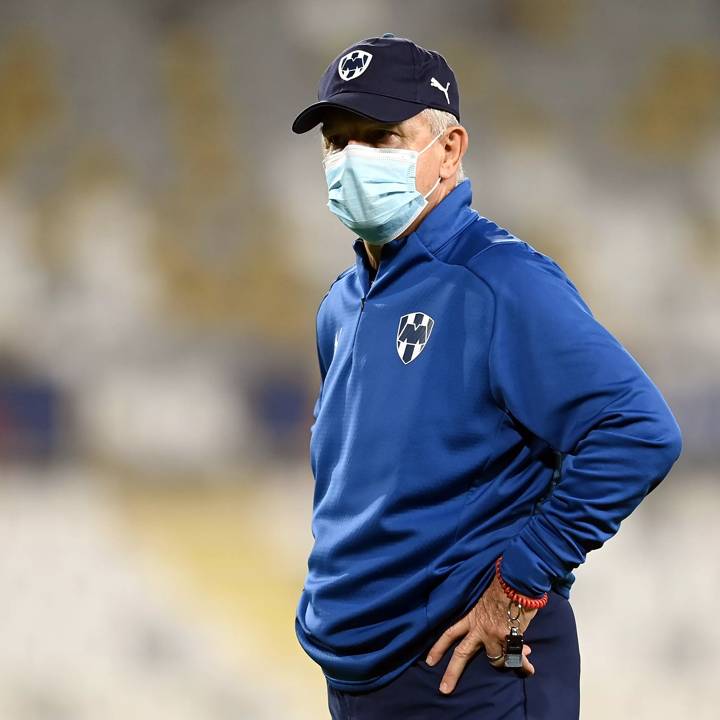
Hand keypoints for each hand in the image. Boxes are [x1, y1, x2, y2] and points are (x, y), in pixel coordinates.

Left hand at [424, 574, 536, 693]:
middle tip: (443, 689)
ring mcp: (494, 635)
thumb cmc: (499, 582)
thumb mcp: (483, 596)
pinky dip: (524, 665)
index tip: (429, 661)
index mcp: (470, 615)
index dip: (439, 647)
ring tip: (513, 662)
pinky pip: (517, 658)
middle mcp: (478, 628)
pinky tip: (528, 669)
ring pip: (494, 660)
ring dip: (502, 662)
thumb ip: (484, 613)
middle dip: (452, 673)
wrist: (515, 579)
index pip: (449, 633)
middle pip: (461, 654)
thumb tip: (494, 628)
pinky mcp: (510, 638)